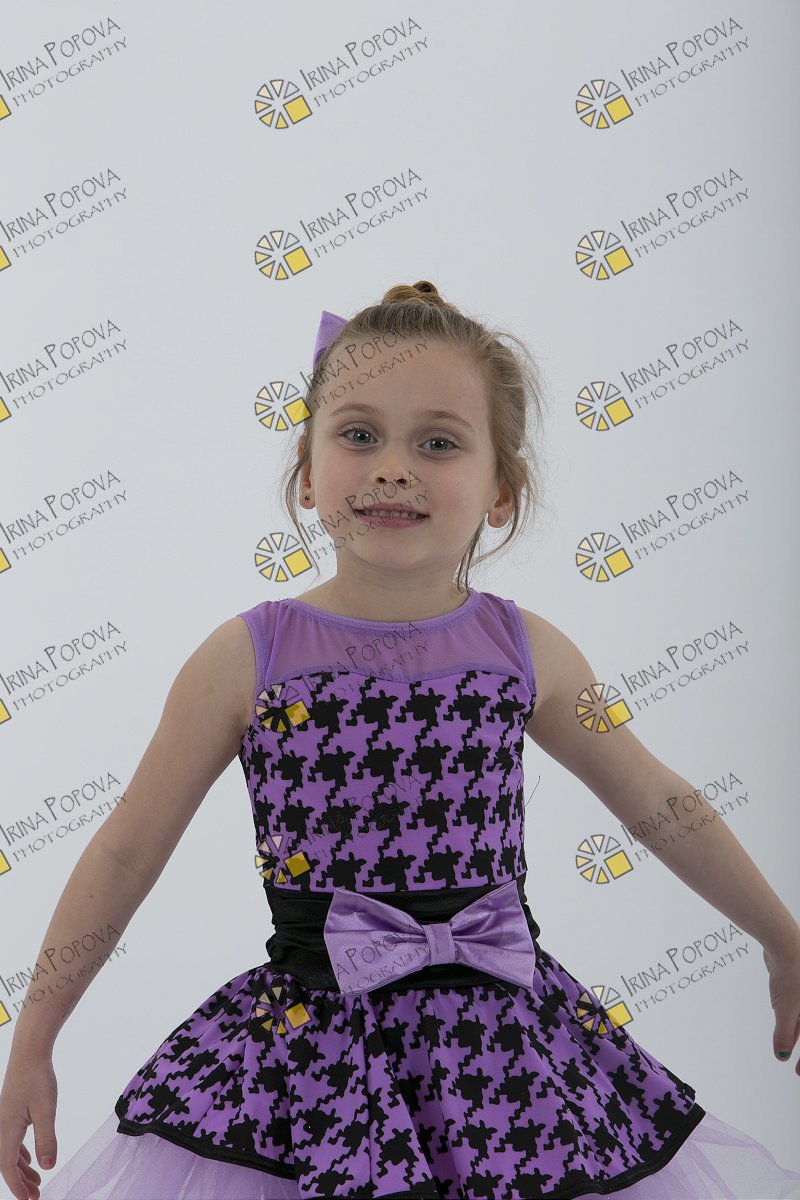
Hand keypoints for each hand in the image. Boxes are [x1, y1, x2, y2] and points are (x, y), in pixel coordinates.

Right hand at [0, 1049, 57, 1199]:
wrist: (29, 1053)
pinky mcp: (11, 1113)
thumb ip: (47, 1140)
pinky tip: (32, 1158)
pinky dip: (21, 1154)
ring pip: (10, 1153)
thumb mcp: (46, 1111)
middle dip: (20, 1182)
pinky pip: (12, 1141)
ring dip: (22, 1169)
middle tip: (35, 1196)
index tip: (29, 1199)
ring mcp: (5, 1120)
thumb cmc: (37, 1079)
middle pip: (7, 1164)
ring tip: (37, 1181)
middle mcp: (1, 1128)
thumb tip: (48, 1166)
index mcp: (6, 1131)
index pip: (7, 1168)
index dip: (17, 1186)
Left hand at [762, 943, 799, 1074]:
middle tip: (798, 1070)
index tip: (799, 1073)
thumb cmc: (792, 975)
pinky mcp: (798, 991)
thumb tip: (782, 1055)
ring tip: (786, 1051)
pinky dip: (792, 1025)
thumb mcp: (786, 1010)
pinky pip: (798, 1014)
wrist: (785, 945)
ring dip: (796, 1037)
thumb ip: (784, 1034)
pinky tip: (785, 1034)